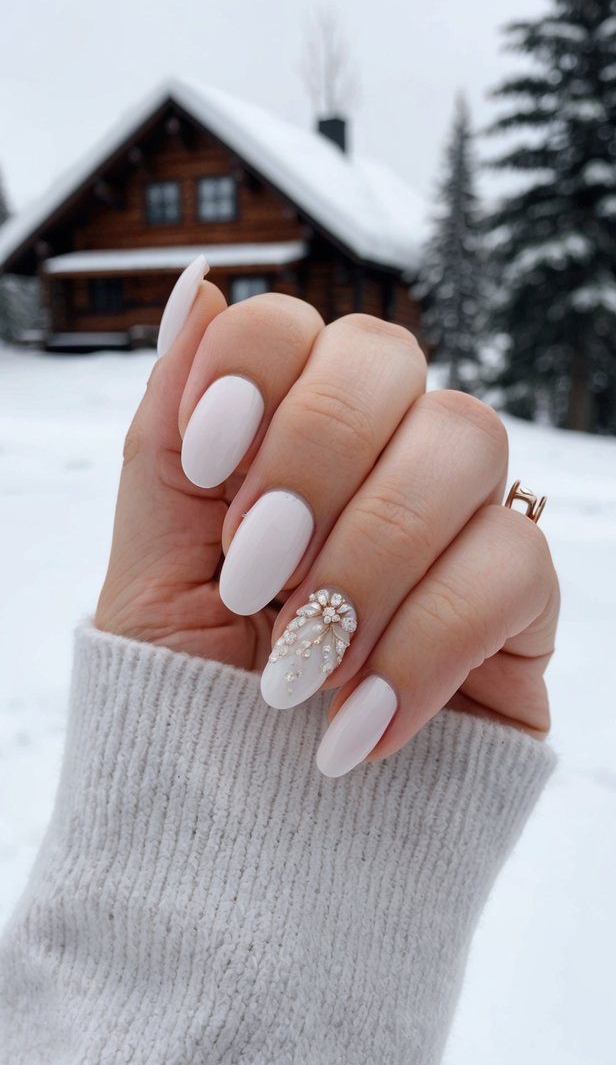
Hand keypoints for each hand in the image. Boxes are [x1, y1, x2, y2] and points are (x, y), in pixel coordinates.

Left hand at [96, 279, 558, 773]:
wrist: (250, 837)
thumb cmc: (194, 699)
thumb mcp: (151, 570)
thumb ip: (167, 433)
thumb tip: (197, 285)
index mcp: (285, 440)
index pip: (298, 329)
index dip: (256, 373)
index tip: (207, 466)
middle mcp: (379, 461)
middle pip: (391, 360)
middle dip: (313, 460)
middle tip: (251, 573)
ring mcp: (457, 523)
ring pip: (464, 445)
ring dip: (367, 559)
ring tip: (296, 670)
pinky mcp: (518, 606)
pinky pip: (514, 567)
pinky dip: (424, 646)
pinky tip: (359, 723)